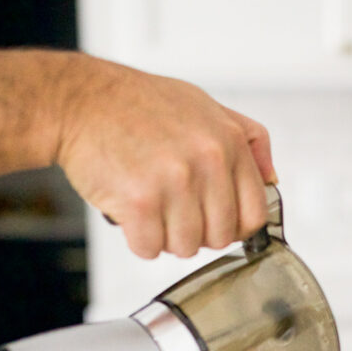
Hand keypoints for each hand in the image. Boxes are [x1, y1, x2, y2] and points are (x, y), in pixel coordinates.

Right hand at [56, 55, 276, 257]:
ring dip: (164, 236)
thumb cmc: (137, 106)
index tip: (213, 220)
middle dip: (196, 232)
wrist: (81, 101)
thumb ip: (246, 140)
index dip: (232, 226)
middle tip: (172, 208)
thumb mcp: (203, 106)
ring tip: (150, 205)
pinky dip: (138, 240)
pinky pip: (150, 249)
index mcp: (228, 142)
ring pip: (185, 248)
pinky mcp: (139, 202)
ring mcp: (174, 183)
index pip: (254, 215)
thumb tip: (270, 179)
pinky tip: (131, 212)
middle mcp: (207, 161)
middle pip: (219, 238)